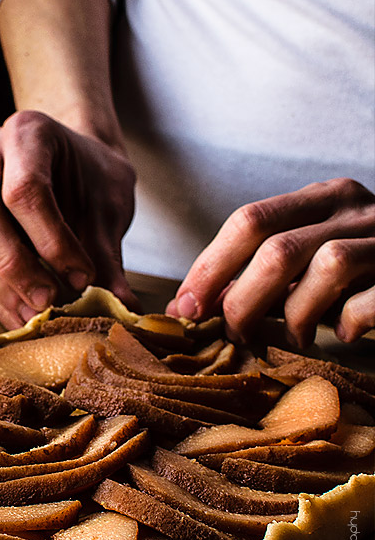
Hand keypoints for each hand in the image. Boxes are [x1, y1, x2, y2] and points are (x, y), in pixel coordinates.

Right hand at [0, 110, 137, 328]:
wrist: (78, 166)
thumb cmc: (92, 178)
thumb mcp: (109, 204)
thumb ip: (108, 251)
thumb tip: (123, 305)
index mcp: (26, 133)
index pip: (25, 188)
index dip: (52, 239)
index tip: (83, 277)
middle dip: (13, 263)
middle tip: (48, 301)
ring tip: (36, 317)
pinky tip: (22, 318)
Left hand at [167, 178, 374, 346]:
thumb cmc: (367, 271)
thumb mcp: (315, 258)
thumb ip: (269, 272)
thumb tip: (197, 303)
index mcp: (323, 198)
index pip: (250, 220)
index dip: (210, 266)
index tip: (184, 306)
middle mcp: (355, 208)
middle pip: (278, 246)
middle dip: (242, 297)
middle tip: (233, 334)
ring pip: (327, 267)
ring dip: (296, 315)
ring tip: (292, 340)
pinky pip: (370, 299)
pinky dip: (350, 322)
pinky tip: (345, 335)